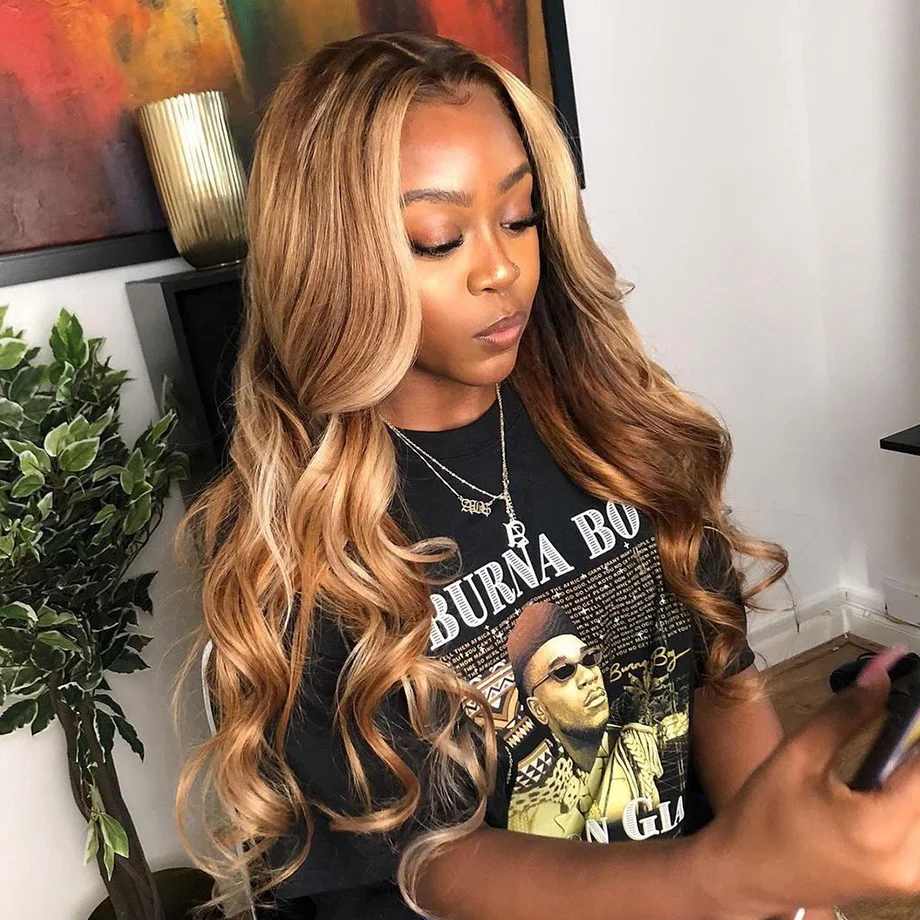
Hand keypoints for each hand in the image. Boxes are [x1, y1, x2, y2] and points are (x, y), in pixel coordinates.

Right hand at [694, 647, 919, 919]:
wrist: (744, 876)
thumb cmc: (762, 815)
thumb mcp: (797, 755)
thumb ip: (846, 713)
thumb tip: (883, 670)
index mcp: (881, 828)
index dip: (918, 723)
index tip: (908, 690)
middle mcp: (912, 860)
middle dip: (913, 745)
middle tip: (896, 717)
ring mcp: (916, 876)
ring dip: (911, 772)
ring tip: (885, 750)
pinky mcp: (913, 879)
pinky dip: (910, 793)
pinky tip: (891, 776)